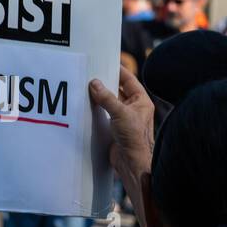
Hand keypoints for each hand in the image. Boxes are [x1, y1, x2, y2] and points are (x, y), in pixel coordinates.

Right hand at [89, 66, 155, 195]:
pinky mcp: (114, 128)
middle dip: (106, 84)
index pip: (129, 80)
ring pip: (109, 103)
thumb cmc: (135, 138)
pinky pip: (104, 114)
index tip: (105, 62)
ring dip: (99, 97)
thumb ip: (107, 98)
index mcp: (141, 101)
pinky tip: (86, 106)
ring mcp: (124, 118)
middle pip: (118, 90)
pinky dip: (96, 110)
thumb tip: (95, 83)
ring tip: (86, 88)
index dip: (118, 70)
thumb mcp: (121, 113)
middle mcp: (133, 108)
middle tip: (92, 74)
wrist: (132, 163)